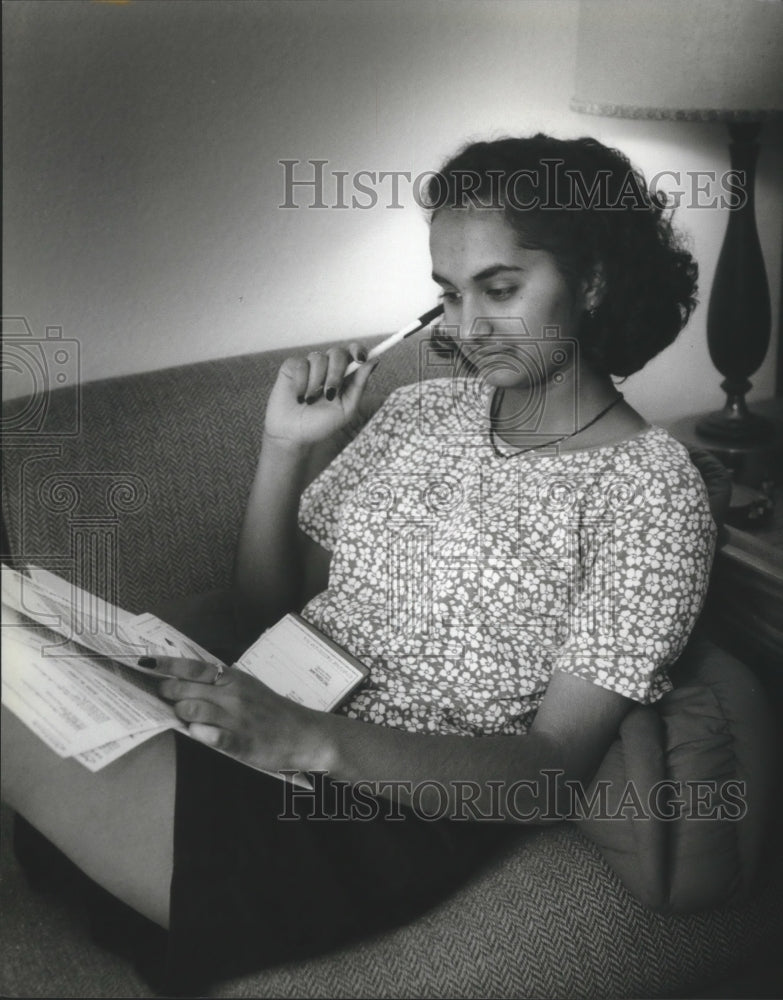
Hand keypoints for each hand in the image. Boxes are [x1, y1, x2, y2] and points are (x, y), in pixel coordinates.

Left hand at [155, 659, 331, 773]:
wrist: (304, 734)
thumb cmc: (272, 712)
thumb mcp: (248, 687)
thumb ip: (220, 684)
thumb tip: (185, 682)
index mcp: (234, 678)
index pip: (192, 667)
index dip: (166, 665)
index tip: (145, 663)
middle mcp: (233, 695)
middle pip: (185, 689)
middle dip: (166, 693)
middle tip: (161, 697)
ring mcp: (236, 718)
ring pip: (191, 711)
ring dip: (180, 716)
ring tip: (182, 719)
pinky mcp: (240, 742)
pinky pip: (210, 737)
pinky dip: (199, 735)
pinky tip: (200, 734)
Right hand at [264, 343, 378, 446]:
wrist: (293, 434)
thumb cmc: (321, 424)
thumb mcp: (346, 409)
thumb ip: (360, 385)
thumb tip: (374, 361)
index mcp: (345, 376)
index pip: (355, 353)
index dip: (358, 350)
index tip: (360, 359)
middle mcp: (329, 367)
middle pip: (338, 353)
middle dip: (336, 373)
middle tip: (329, 394)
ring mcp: (310, 365)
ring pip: (319, 358)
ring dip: (316, 382)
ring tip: (310, 401)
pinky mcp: (293, 366)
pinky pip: (301, 364)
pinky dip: (301, 383)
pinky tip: (298, 396)